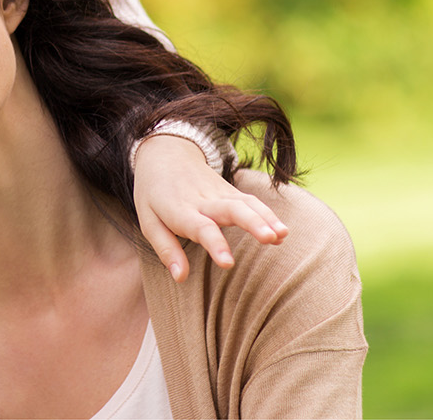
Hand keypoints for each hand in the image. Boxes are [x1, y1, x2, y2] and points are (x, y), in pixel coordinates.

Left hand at [133, 136, 288, 281]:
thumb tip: (180, 278)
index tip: (228, 263)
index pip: (200, 228)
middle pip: (231, 209)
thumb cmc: (154, 194)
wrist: (165, 153)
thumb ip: (166, 250)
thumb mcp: (149, 222)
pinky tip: (283, 232)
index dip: (215, 244)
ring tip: (282, 236)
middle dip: (252, 223)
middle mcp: (203, 200)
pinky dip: (268, 214)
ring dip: (266, 218)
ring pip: (246, 203)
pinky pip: (251, 201)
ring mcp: (219, 193)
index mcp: (180, 210)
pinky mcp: (230, 191)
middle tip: (269, 238)